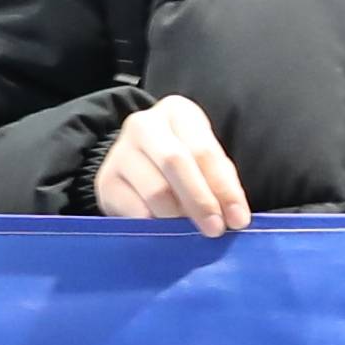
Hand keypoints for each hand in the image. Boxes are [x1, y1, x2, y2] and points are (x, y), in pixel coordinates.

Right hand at [96, 96, 252, 235]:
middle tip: (215, 229)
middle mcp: (144, 125)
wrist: (135, 161)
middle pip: (175, 163)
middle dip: (200, 200)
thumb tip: (235, 217)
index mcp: (177, 112)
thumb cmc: (183, 160)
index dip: (224, 188)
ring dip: (178, 217)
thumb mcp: (205, 159)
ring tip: (191, 231)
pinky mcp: (106, 181)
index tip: (238, 219)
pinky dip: (155, 226)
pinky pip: (135, 210)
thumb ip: (221, 181)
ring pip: (155, 190)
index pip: (203, 150)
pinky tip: (167, 232)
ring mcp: (120, 152)